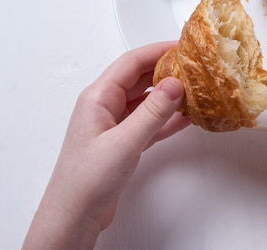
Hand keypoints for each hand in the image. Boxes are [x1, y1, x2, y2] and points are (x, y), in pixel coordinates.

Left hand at [23, 41, 190, 249]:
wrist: (73, 219)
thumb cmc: (85, 182)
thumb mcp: (124, 142)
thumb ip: (153, 112)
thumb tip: (175, 84)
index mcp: (98, 97)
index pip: (132, 62)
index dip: (158, 51)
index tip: (182, 47)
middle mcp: (105, 106)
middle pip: (140, 77)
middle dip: (166, 70)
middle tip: (193, 66)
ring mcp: (115, 124)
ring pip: (147, 99)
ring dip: (169, 94)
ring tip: (194, 89)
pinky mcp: (123, 142)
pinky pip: (150, 121)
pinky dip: (168, 118)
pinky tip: (185, 116)